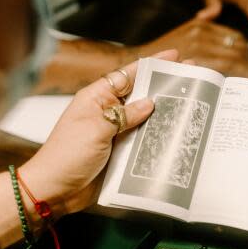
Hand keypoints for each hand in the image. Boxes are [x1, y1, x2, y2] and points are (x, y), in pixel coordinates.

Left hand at [18, 50, 178, 215]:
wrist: (54, 192)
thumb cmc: (66, 156)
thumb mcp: (96, 130)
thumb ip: (124, 115)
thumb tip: (150, 103)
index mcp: (97, 98)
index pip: (128, 75)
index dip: (152, 64)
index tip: (175, 56)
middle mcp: (108, 112)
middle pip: (142, 94)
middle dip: (165, 86)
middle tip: (193, 77)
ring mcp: (116, 133)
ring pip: (146, 117)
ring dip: (166, 112)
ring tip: (193, 103)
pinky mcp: (122, 153)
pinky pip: (145, 140)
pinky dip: (160, 136)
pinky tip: (178, 132)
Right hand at [140, 15, 247, 79]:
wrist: (135, 63)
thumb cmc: (159, 54)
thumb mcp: (181, 32)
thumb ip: (200, 24)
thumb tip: (213, 13)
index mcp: (201, 24)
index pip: (235, 38)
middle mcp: (202, 32)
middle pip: (239, 47)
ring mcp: (199, 46)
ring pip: (235, 57)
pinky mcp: (195, 60)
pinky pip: (224, 68)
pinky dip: (238, 76)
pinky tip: (244, 86)